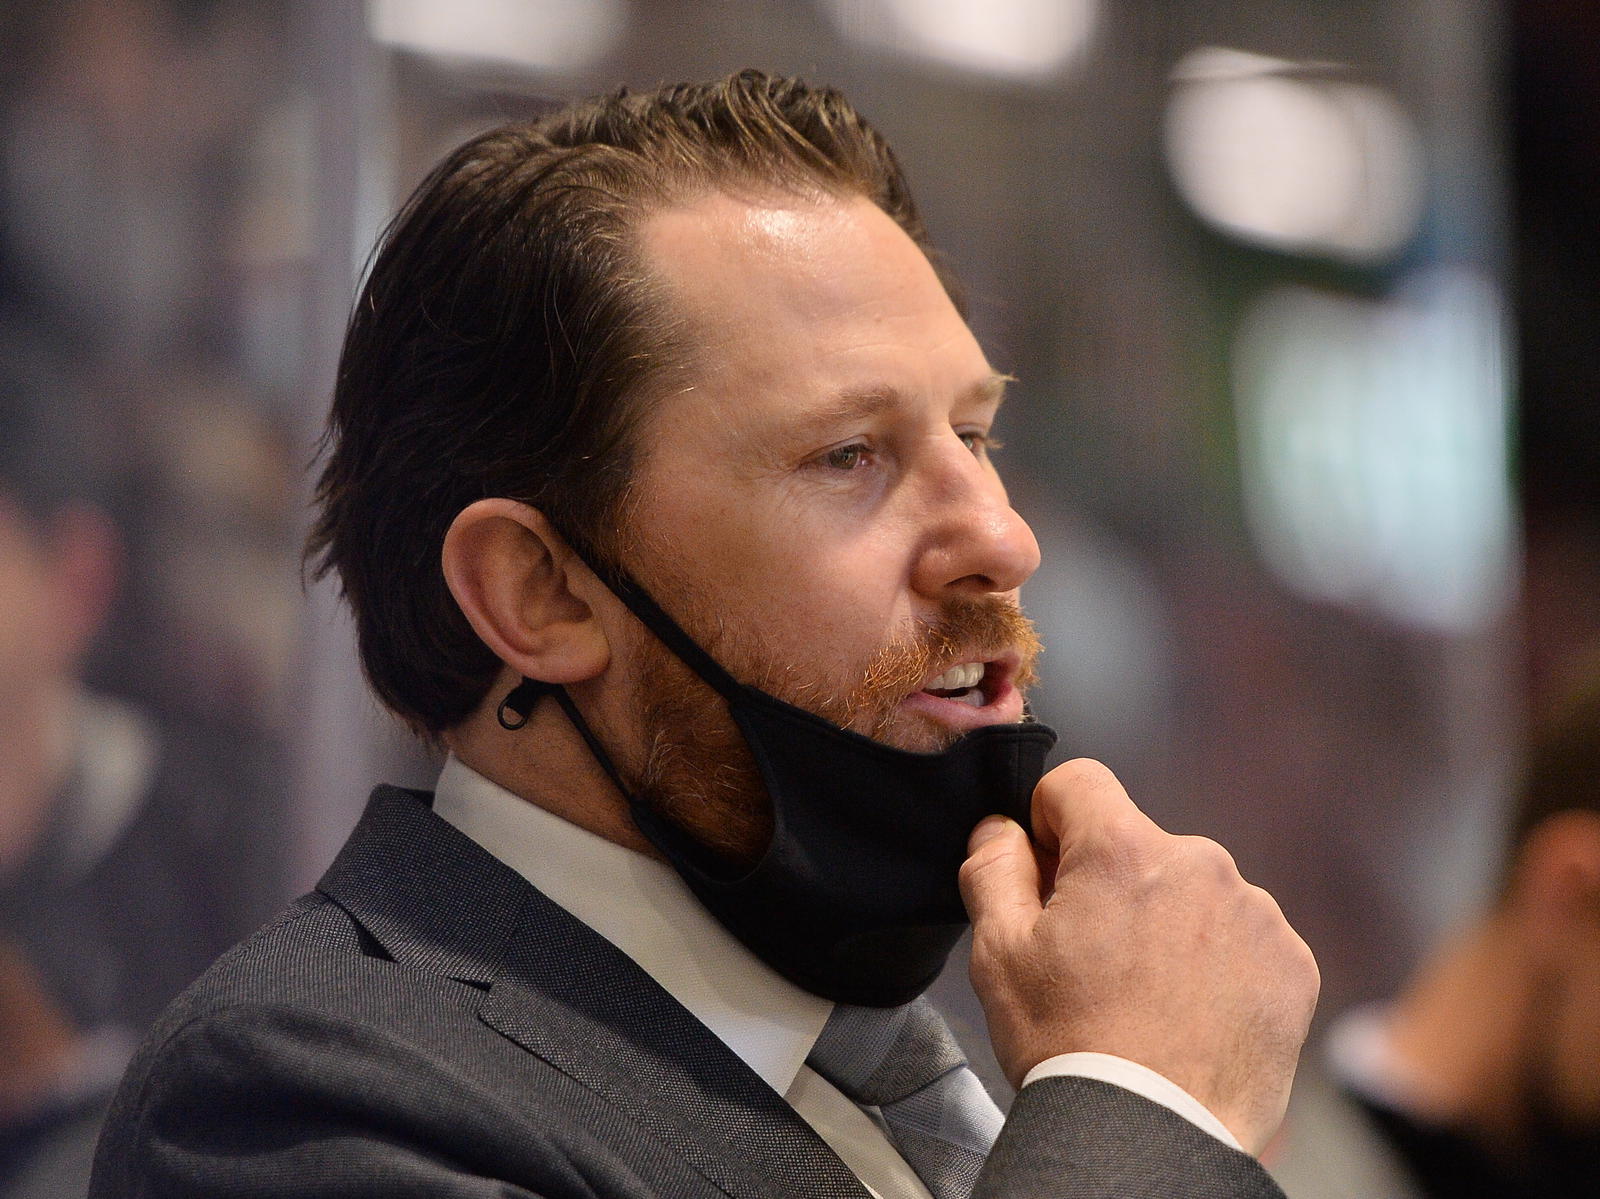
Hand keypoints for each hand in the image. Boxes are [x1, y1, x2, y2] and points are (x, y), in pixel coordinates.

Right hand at [959, 758, 1317, 1154]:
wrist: (1153, 1137)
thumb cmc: (1072, 1048)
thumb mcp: (998, 953)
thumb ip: (993, 868)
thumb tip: (1001, 828)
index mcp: (1123, 850)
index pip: (1079, 783)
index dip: (1050, 822)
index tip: (1048, 875)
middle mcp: (1200, 863)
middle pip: (1139, 845)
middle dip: (1112, 885)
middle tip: (1092, 959)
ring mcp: (1255, 913)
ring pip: (1192, 891)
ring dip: (1168, 923)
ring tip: (1145, 998)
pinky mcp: (1292, 963)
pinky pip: (1243, 938)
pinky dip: (1217, 964)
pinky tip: (1189, 1013)